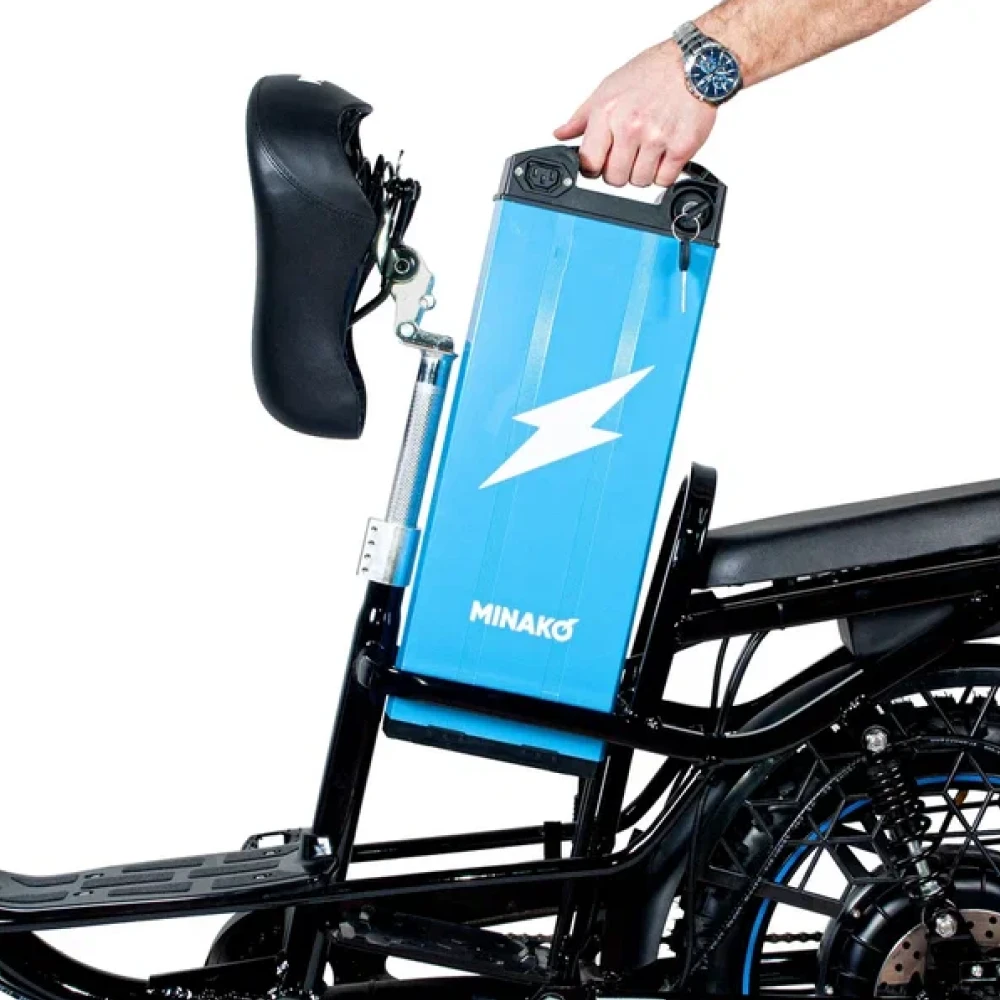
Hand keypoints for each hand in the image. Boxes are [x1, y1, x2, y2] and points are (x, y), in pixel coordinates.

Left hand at [554, 40, 717, 187]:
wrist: (696, 64)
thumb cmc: (653, 73)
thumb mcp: (609, 88)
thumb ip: (583, 117)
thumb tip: (561, 134)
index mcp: (608, 113)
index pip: (589, 163)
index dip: (595, 167)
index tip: (602, 162)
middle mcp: (630, 126)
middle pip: (615, 179)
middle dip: (621, 171)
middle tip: (631, 153)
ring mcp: (656, 138)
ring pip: (640, 182)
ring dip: (644, 172)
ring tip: (650, 149)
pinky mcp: (681, 147)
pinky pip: (664, 180)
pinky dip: (665, 172)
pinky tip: (666, 152)